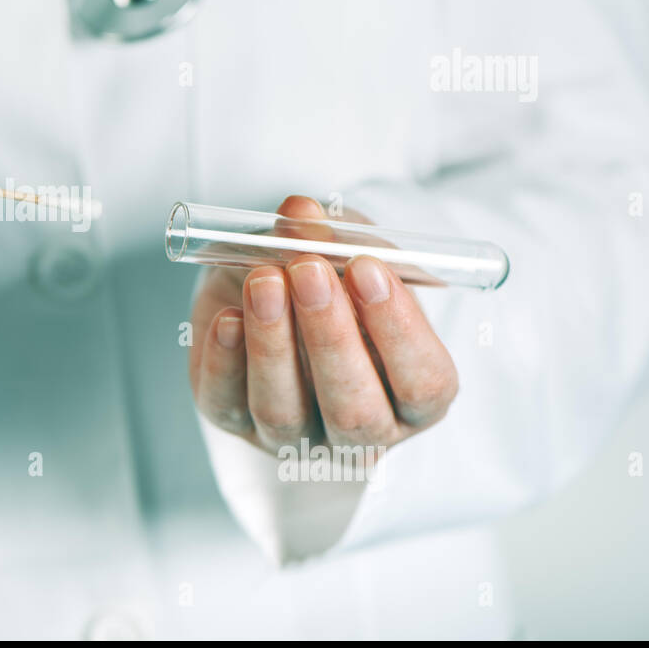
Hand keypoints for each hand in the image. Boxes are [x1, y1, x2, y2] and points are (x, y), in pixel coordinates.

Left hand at [188, 195, 456, 456]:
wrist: (265, 284)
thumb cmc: (328, 277)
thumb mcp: (345, 249)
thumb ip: (335, 235)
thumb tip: (301, 213)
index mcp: (411, 397)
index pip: (424, 385)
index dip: (399, 331)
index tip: (368, 270)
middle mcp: (359, 431)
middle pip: (354, 410)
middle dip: (330, 336)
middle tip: (309, 271)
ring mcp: (294, 434)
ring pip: (284, 412)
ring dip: (273, 343)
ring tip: (264, 281)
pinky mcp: (234, 420)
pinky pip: (226, 403)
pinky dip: (224, 360)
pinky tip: (227, 318)